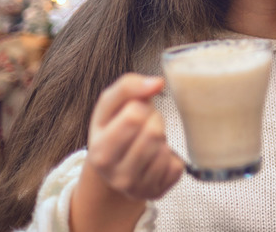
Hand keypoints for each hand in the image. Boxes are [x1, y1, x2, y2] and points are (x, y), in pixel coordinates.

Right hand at [70, 74, 183, 231]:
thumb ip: (128, 86)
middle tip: (145, 125)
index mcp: (99, 151)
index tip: (135, 112)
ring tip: (150, 140)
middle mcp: (115, 176)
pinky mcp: (157, 192)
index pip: (134, 116)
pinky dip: (171, 156)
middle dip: (154, 121)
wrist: (113, 165)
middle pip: (153, 133)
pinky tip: (157, 157)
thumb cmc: (113, 128)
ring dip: (162, 139)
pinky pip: (177, 166)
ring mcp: (137, 188)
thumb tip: (158, 82)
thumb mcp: (110, 105)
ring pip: (165, 150)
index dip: (141, 106)